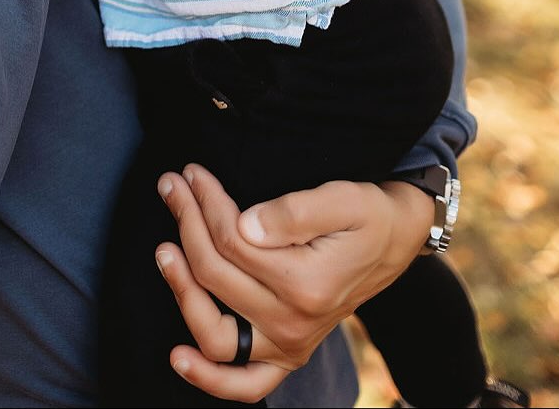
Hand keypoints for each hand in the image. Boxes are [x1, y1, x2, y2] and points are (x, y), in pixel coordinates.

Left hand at [154, 164, 432, 401]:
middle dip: (186, 224)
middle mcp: (295, 324)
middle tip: (172, 186)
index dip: (206, 203)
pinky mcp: (286, 355)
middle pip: (216, 274)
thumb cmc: (367, 214)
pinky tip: (178, 356)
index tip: (193, 173)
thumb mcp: (342, 199)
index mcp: (307, 284)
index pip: (232, 241)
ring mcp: (289, 346)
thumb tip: (244, 226)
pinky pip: (244, 385)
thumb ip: (294, 212)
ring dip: (181, 292)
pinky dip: (209, 378)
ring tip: (163, 251)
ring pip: (215, 334)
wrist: (395, 240)